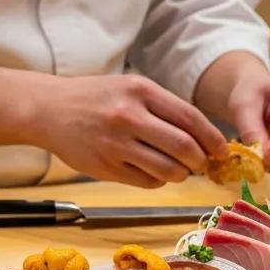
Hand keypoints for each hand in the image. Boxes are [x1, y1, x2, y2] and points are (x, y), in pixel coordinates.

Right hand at [32, 75, 229, 188]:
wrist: (48, 109)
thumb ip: (163, 107)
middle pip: (183, 147)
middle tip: (202, 164)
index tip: (221, 149)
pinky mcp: (105, 167)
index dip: (212, 138)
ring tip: (178, 169)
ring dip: (180, 174)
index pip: (190, 118)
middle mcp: (128, 116)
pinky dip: (158, 180)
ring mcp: (115, 144)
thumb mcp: (130, 87)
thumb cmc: (95, 97)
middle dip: (200, 161)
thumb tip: (202, 136)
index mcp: (139, 91)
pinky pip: (146, 181)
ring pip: (167, 170)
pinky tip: (153, 171)